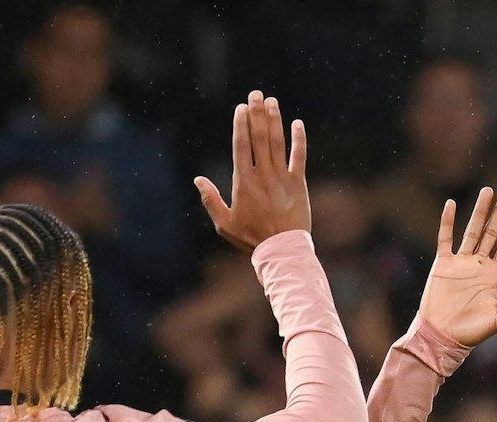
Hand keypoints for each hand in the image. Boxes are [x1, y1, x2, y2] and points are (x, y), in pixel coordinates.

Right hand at [195, 91, 308, 251]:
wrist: (282, 251)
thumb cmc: (250, 239)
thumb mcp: (224, 223)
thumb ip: (211, 200)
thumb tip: (198, 179)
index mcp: (243, 182)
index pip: (241, 146)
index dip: (241, 124)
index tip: (241, 108)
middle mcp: (262, 175)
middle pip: (259, 138)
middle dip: (256, 113)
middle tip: (255, 94)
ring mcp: (281, 178)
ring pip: (277, 143)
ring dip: (274, 120)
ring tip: (271, 101)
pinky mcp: (298, 184)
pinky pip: (299, 157)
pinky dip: (299, 140)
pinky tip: (297, 123)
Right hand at [417, 184, 496, 347]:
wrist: (443, 337)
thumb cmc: (472, 332)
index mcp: (495, 274)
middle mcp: (479, 264)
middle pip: (492, 231)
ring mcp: (461, 262)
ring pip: (472, 230)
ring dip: (480, 210)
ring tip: (488, 190)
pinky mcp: (442, 264)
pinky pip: (445, 239)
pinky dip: (447, 222)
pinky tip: (451, 204)